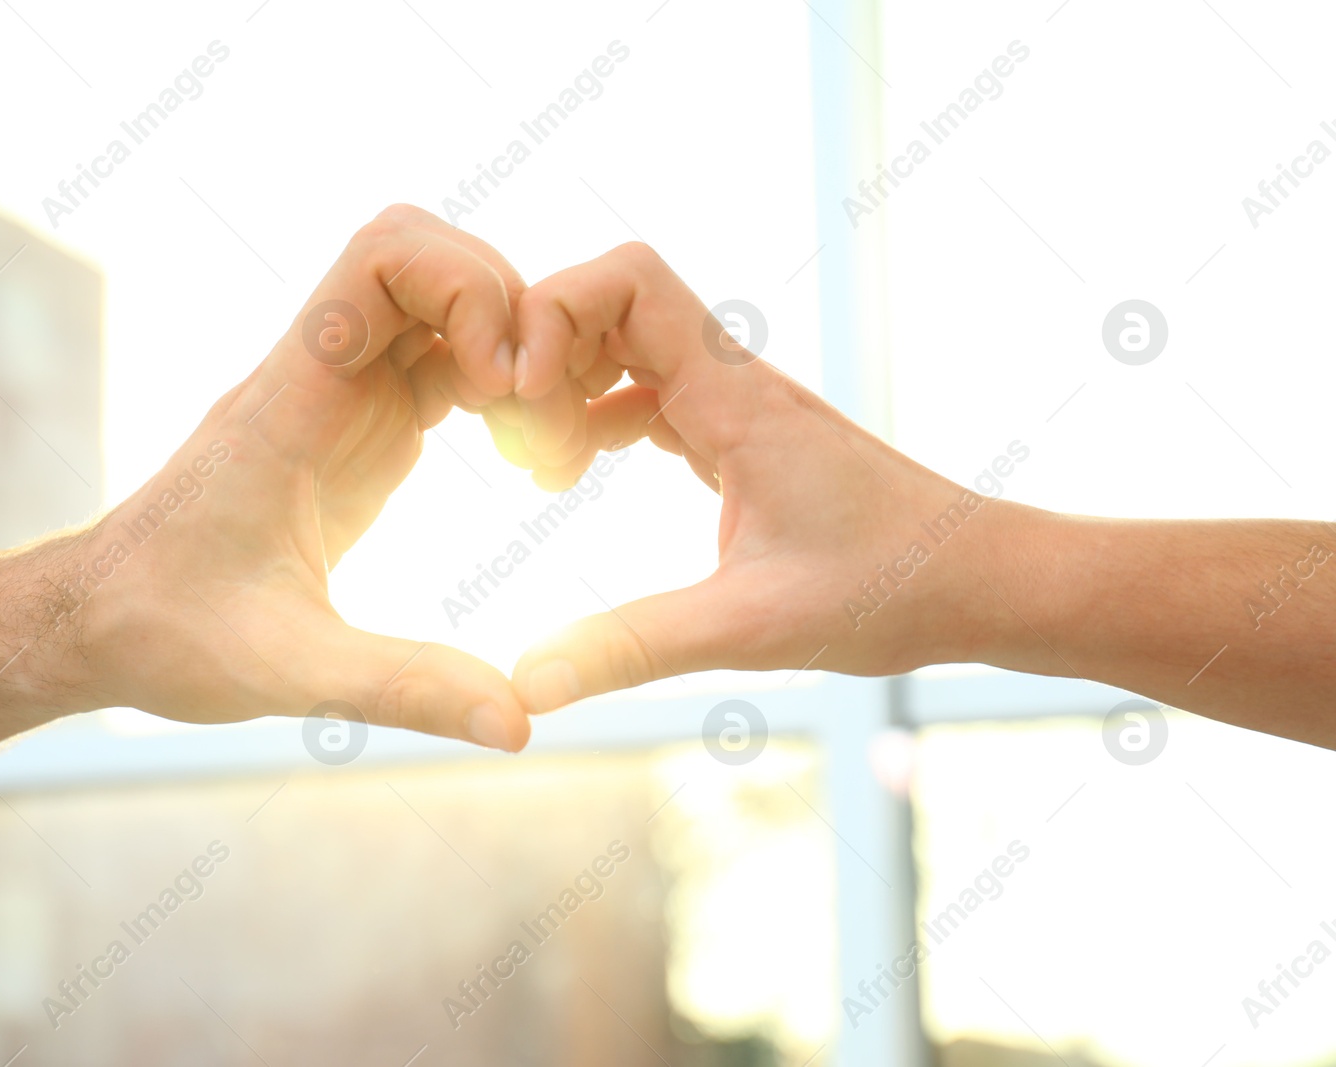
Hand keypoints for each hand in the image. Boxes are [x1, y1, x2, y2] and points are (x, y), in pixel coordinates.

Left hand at [74, 206, 540, 749]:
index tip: (503, 385)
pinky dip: (499, 387)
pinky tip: (526, 461)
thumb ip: (403, 688)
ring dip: (511, 352)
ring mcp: (342, 394)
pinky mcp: (359, 428)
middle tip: (541, 419)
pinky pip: (445, 362)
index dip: (465, 288)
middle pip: (430, 258)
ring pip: (444, 304)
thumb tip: (521, 726)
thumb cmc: (166, 633)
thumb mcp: (286, 670)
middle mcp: (319, 373)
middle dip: (510, 313)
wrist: (97, 622)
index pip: (382, 256)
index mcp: (293, 396)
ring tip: (545, 450)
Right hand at [506, 243, 1023, 711]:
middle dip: (545, 352)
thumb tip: (528, 685)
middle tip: (519, 443)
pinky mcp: (743, 438)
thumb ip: (634, 648)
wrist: (982, 580)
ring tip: (539, 466)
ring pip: (628, 346)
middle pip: (612, 302)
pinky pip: (650, 393)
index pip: (628, 281)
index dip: (555, 313)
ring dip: (569, 387)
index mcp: (736, 400)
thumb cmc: (892, 590)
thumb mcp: (751, 628)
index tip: (522, 395)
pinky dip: (599, 417)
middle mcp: (735, 384)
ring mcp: (739, 407)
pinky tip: (578, 474)